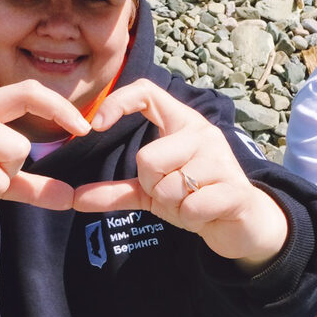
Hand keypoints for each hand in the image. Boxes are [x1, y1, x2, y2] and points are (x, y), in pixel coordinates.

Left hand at [72, 79, 288, 267]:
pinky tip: (205, 214)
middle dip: (152, 186)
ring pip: (168, 187)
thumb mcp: (153, 193)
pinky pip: (189, 207)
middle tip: (172, 194)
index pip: (147, 92)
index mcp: (182, 123)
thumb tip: (74, 199)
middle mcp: (203, 133)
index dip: (118, 103)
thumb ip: (116, 191)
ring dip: (173, 206)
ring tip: (192, 203)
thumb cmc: (195, 198)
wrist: (242, 224)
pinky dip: (190, 218)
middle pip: (147, 158)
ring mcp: (221, 159)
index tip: (97, 126)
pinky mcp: (233, 189)